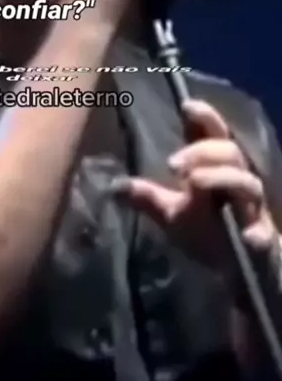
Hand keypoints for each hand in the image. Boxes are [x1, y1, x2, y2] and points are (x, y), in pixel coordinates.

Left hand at [112, 99, 279, 289]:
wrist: (244, 274)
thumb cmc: (210, 236)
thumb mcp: (173, 216)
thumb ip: (149, 199)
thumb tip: (115, 187)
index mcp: (217, 172)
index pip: (214, 137)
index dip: (205, 118)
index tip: (187, 106)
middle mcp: (238, 183)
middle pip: (230, 152)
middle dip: (202, 151)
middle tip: (172, 164)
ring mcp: (253, 211)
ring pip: (248, 182)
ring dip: (221, 177)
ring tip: (194, 181)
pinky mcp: (264, 240)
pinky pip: (264, 233)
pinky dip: (256, 233)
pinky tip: (247, 237)